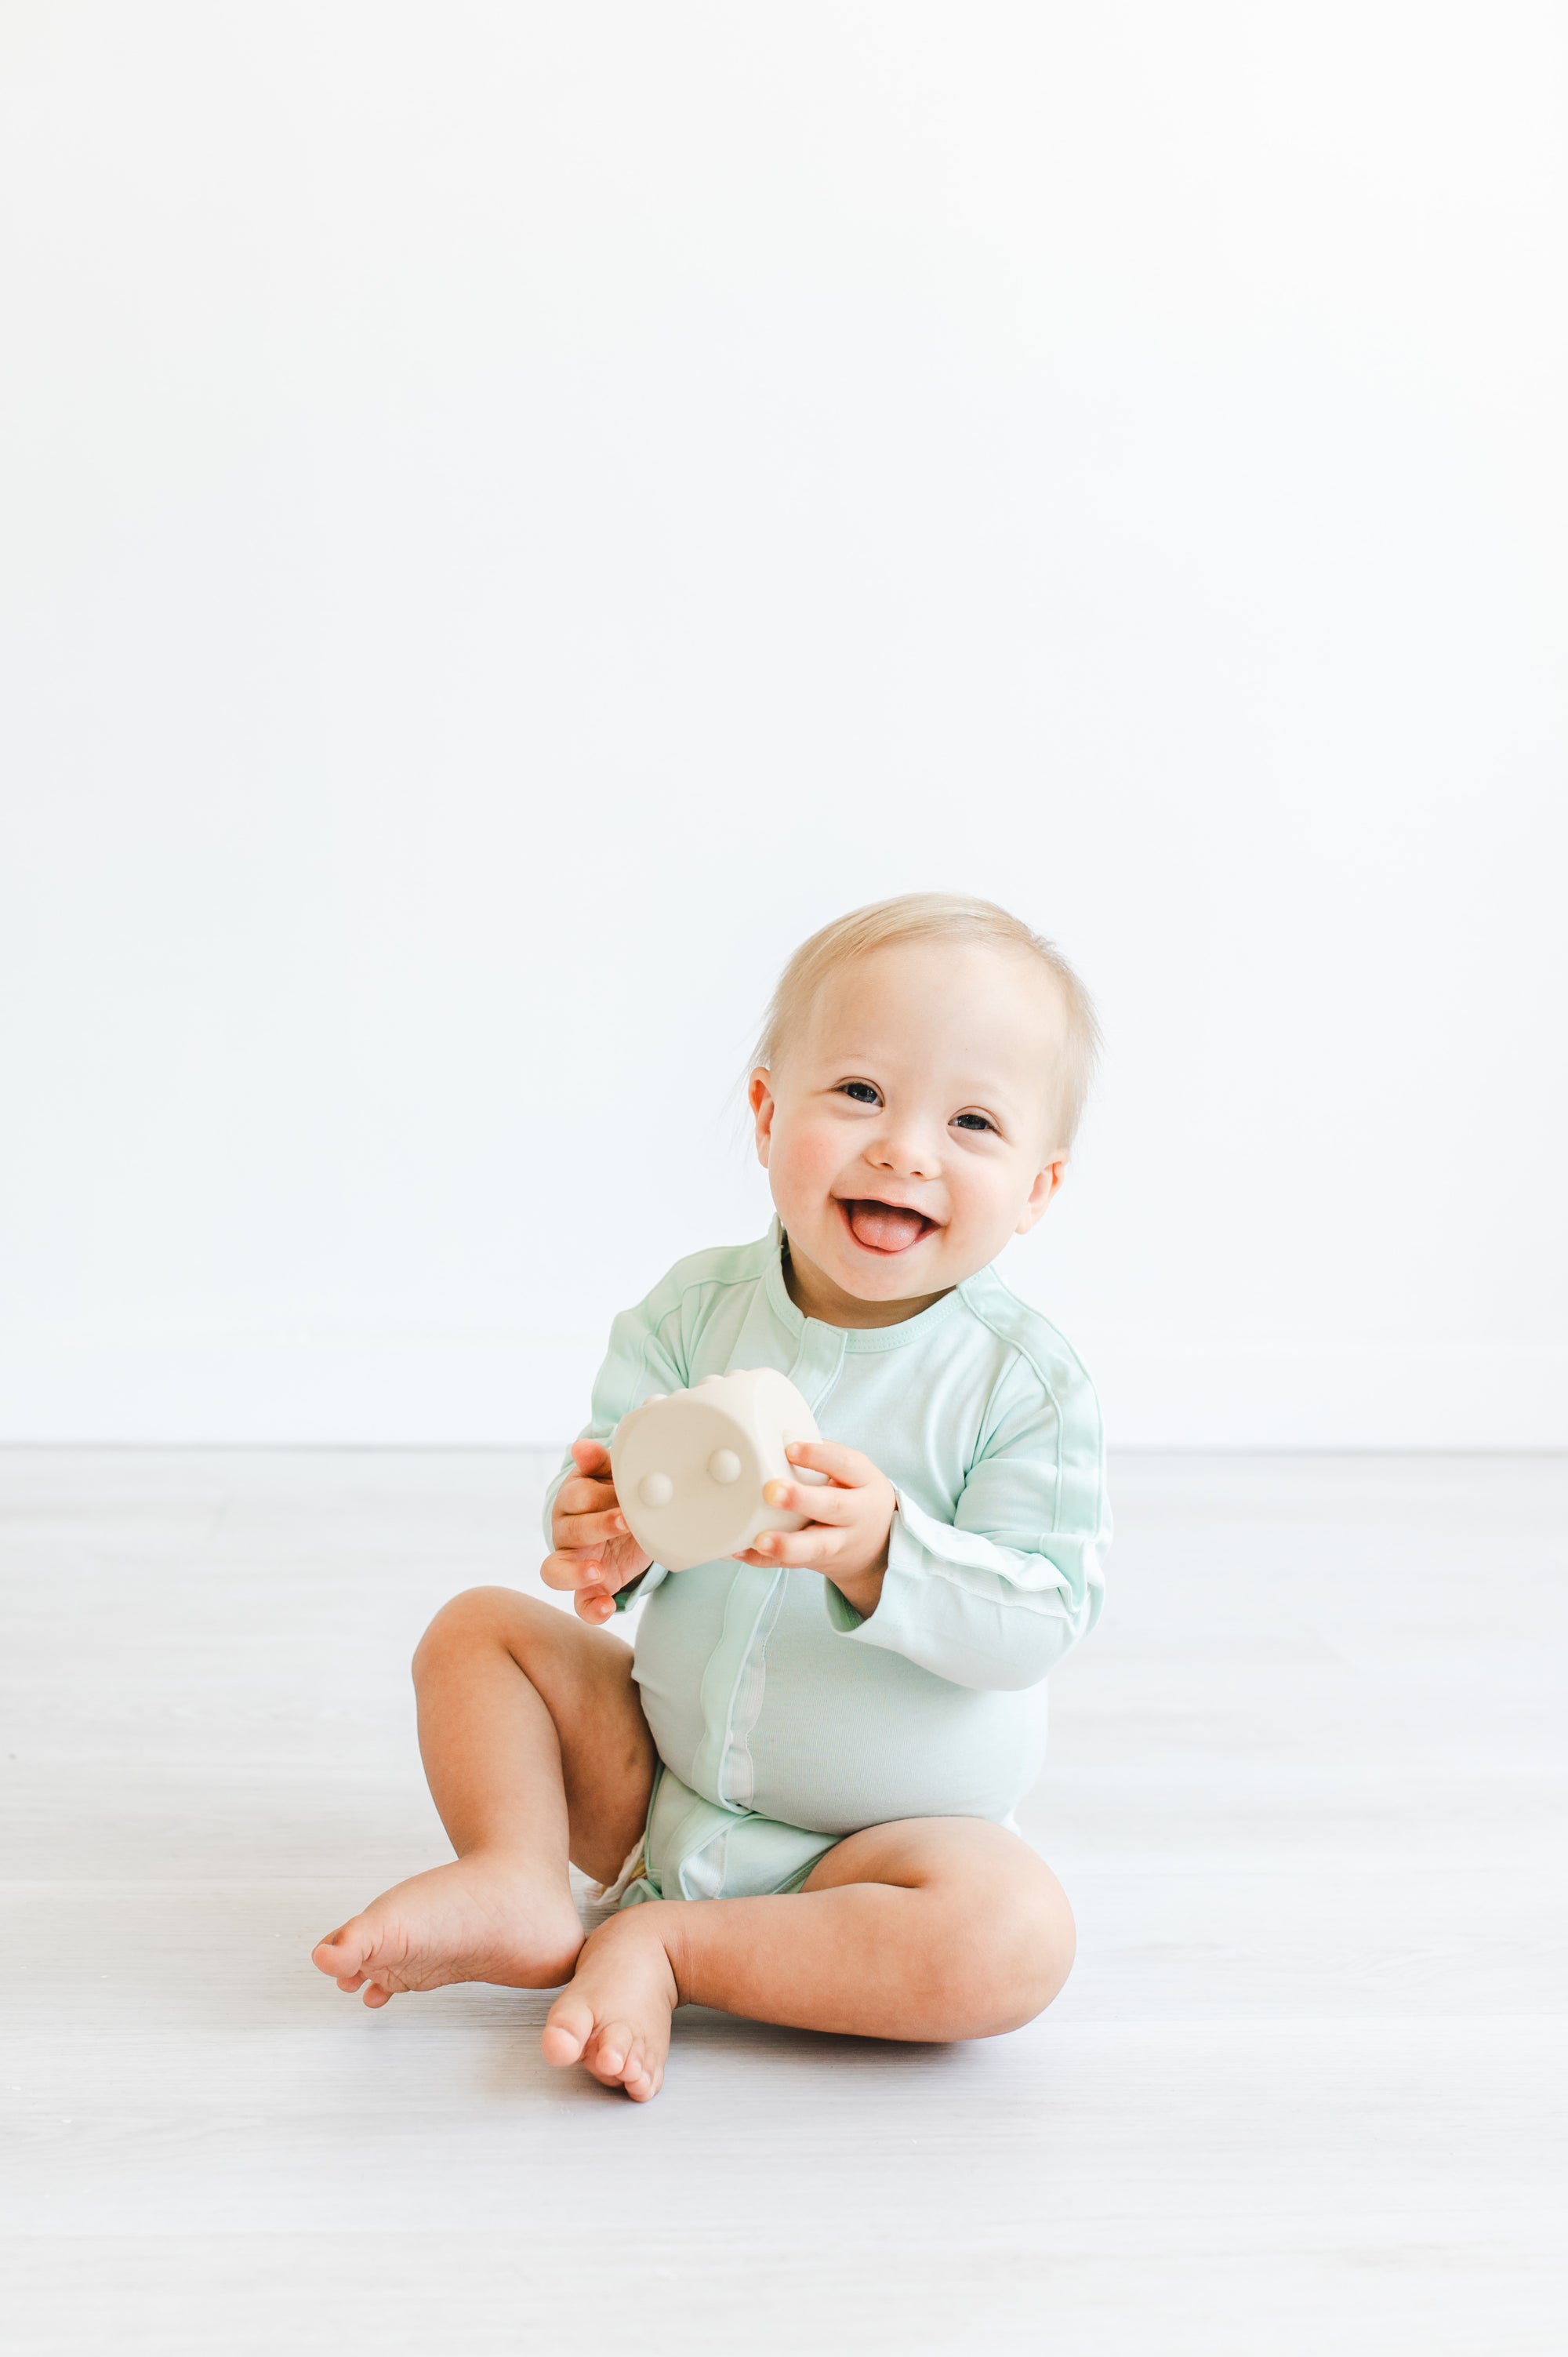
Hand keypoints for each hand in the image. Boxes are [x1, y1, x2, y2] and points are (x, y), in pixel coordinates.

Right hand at [541, 1438, 651, 1625]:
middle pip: (572, 1529)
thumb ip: (600, 1462)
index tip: (625, 1497)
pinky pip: (580, 1604)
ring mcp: (573, 1562)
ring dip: (575, 1572)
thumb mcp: (614, 1475)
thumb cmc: (619, 1495)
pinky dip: (592, 1608)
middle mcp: (566, 1532)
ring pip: (555, 1571)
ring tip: (597, 1571)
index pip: (578, 1495)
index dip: (599, 1495)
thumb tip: (580, 1446)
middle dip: (598, 1525)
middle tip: (625, 1521)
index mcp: (573, 1500)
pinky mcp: (587, 1589)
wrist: (635, 1526)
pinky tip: (607, 1607)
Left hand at [730, 1441, 895, 1617]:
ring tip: (759, 1539)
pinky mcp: (821, 1562)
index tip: (790, 1449)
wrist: (879, 1545)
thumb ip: (822, 1456)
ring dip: (786, 1543)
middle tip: (771, 1490)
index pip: (845, 1465)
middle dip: (801, 1499)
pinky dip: (765, 1559)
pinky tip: (742, 1551)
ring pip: (817, 1546)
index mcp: (864, 1482)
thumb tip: (775, 1434)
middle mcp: (857, 1514)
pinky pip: (792, 1564)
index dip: (819, 1456)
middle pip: (832, 1507)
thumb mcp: (853, 1473)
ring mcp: (841, 1543)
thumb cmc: (855, 1495)